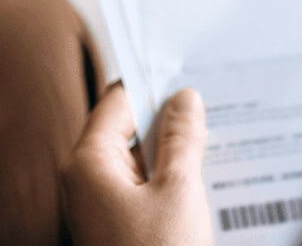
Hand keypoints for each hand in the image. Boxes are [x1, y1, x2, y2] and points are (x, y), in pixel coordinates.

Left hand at [63, 85, 211, 245]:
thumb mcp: (177, 190)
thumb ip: (181, 139)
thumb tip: (184, 99)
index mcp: (89, 162)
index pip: (118, 100)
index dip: (153, 83)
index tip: (187, 72)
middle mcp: (86, 182)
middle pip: (129, 131)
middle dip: (169, 121)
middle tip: (211, 108)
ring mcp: (100, 207)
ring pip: (140, 164)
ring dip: (173, 156)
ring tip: (215, 147)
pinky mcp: (116, 228)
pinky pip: (143, 192)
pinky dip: (168, 185)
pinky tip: (203, 184)